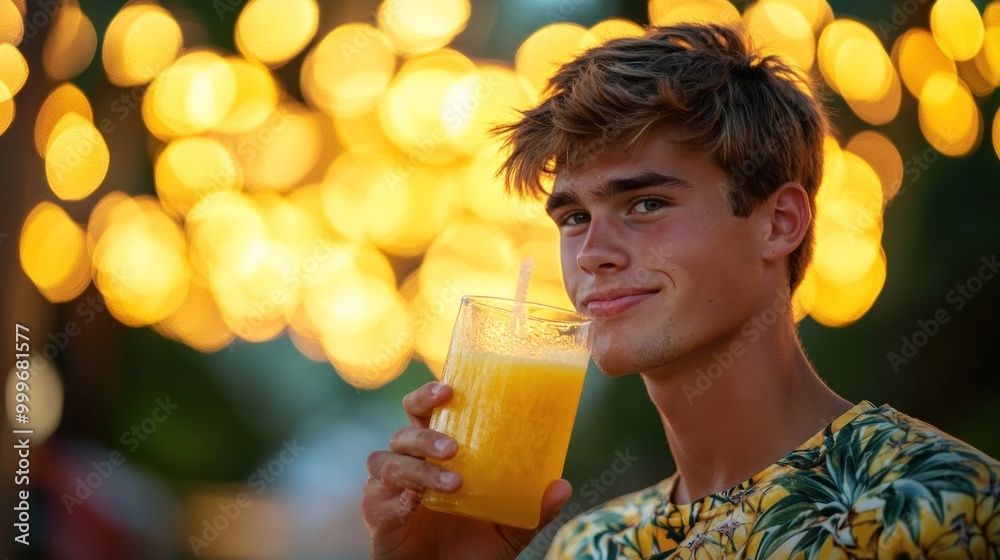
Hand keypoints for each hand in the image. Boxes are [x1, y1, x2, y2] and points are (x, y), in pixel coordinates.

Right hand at [363, 381, 571, 559]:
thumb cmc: (471, 548)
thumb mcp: (508, 529)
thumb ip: (532, 509)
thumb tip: (563, 486)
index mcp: (437, 454)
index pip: (426, 412)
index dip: (430, 395)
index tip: (450, 388)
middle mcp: (410, 464)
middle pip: (404, 430)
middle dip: (424, 432)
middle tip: (452, 444)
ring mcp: (390, 488)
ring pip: (389, 461)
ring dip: (420, 469)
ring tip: (453, 482)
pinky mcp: (377, 514)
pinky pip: (379, 498)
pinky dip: (398, 498)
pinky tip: (416, 502)